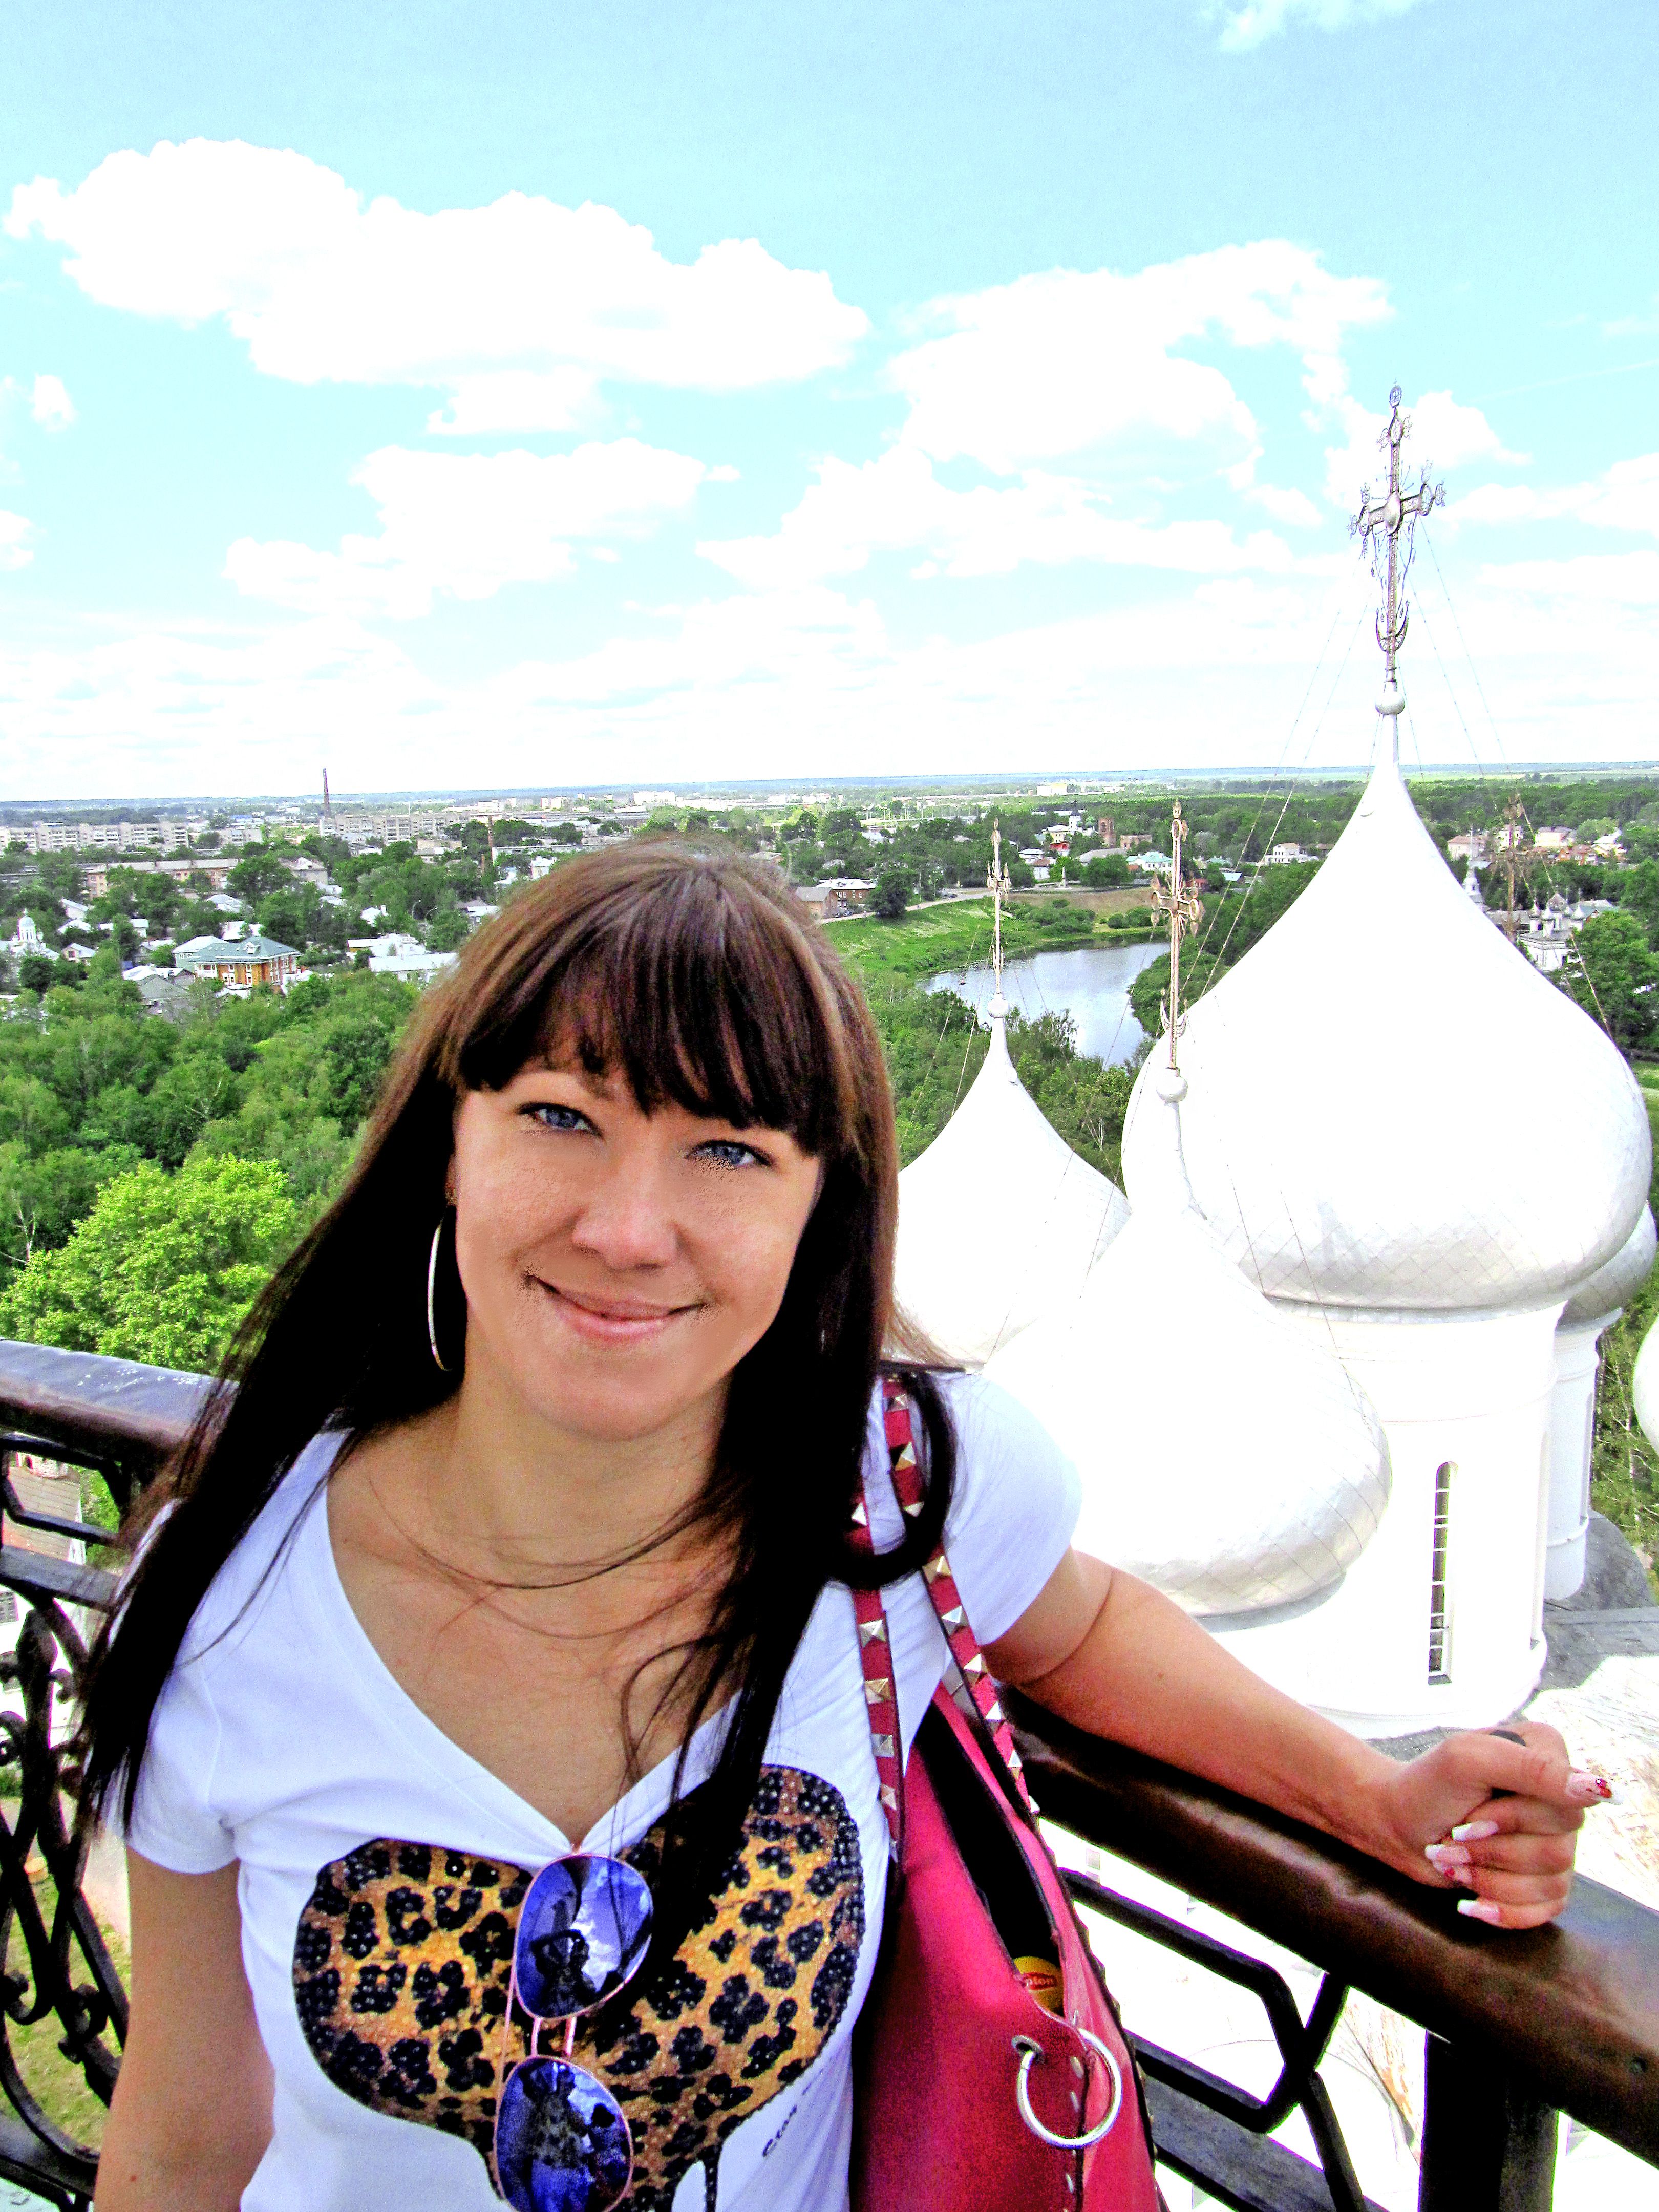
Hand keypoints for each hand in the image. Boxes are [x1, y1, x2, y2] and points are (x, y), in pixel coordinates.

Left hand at [1358, 1722, 1607, 1929]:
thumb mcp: (1469, 1760)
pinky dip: (1502, 1909)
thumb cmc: (1428, 1785)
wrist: (1398, 1826)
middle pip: (1559, 1851)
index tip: (1470, 1815)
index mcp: (1549, 1756)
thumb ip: (1533, 1769)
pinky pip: (1546, 1912)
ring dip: (1490, 1879)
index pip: (1566, 1806)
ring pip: (1552, 1884)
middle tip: (1455, 1836)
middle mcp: (1558, 1801)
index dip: (1514, 1819)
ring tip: (1455, 1860)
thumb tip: (1598, 1790)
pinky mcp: (1541, 1881)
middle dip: (1494, 1851)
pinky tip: (1470, 1899)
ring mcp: (1554, 1843)